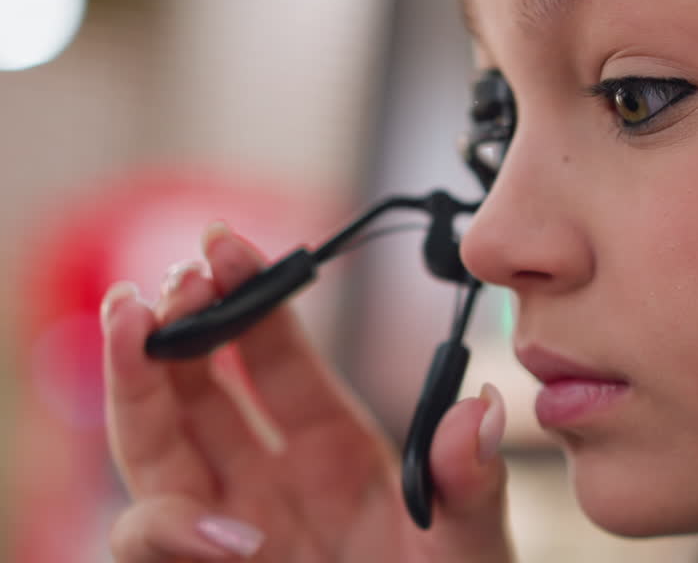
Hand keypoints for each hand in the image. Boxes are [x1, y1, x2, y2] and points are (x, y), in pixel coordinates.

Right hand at [102, 222, 512, 561]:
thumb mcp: (469, 553)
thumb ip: (468, 487)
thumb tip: (481, 407)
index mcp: (333, 456)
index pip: (276, 361)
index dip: (252, 302)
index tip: (229, 247)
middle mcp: (267, 486)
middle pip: (197, 392)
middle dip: (177, 329)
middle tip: (165, 278)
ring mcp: (225, 536)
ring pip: (154, 451)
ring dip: (135, 386)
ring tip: (136, 325)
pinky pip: (153, 544)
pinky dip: (167, 527)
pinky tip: (216, 528)